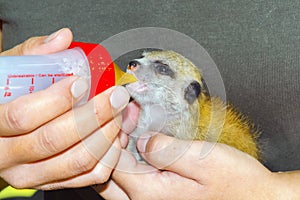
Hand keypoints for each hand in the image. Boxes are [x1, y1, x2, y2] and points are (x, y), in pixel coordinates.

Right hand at [0, 28, 129, 189]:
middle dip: (94, 115)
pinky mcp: (53, 181)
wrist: (2, 136)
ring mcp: (32, 174)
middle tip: (116, 97)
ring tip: (118, 114)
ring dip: (105, 135)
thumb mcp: (9, 73)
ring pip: (76, 160)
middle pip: (55, 140)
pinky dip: (107, 156)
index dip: (57, 99)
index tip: (82, 83)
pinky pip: (87, 176)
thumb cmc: (7, 101)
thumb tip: (63, 38)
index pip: (24, 115)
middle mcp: (10, 155)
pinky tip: (113, 137)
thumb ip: (34, 54)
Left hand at [98, 132, 299, 199]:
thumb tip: (141, 139)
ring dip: (117, 153)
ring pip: (115, 180)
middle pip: (105, 175)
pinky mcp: (157, 196)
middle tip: (123, 122)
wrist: (253, 198)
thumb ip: (166, 150)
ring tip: (130, 129)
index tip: (125, 114)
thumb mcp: (203, 161)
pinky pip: (132, 180)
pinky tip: (139, 144)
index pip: (111, 163)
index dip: (113, 134)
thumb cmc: (234, 183)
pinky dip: (129, 160)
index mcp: (149, 193)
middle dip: (109, 145)